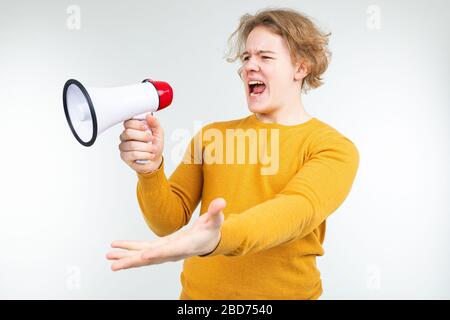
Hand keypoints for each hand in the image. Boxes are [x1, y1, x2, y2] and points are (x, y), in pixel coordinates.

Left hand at [106, 198, 225, 270]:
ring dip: (126, 257)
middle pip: (150, 258)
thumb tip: (221, 202)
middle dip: (132, 261)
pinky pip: (142, 250)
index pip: (170, 251)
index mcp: (185, 246)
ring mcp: (164, 251)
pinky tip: (116, 249)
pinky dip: (129, 249)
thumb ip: (216, 212)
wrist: (209, 242)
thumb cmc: (212, 231)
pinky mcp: (160, 248)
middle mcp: (171, 252)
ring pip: (142, 256)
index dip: (157, 254)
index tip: (143, 257)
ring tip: (109, 257)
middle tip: (115, 265)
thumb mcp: (215, 220)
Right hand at [119, 113, 163, 173]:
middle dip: (143, 136)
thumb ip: (155, 123)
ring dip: (146, 147)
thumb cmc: (154, 146)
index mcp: (132, 128)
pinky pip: (133, 154)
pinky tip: (150, 155)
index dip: (137, 124)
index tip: (146, 127)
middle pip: (128, 133)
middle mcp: (125, 137)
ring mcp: (124, 146)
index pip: (128, 122)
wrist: (155, 160)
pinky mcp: (124, 156)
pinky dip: (144, 155)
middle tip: (151, 139)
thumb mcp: (158, 133)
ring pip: (131, 145)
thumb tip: (149, 116)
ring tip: (153, 149)